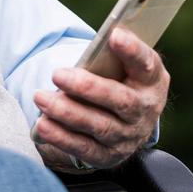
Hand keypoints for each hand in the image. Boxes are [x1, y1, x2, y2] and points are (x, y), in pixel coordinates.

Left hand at [32, 27, 169, 170]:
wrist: (126, 123)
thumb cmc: (119, 81)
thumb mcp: (124, 66)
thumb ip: (113, 54)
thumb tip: (101, 39)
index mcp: (152, 81)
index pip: (147, 64)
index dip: (132, 50)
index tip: (114, 35)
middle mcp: (145, 110)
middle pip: (120, 100)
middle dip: (87, 87)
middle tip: (57, 74)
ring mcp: (128, 136)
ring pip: (99, 126)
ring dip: (67, 112)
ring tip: (40, 98)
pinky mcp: (108, 156)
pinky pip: (84, 148)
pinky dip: (61, 137)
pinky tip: (43, 125)